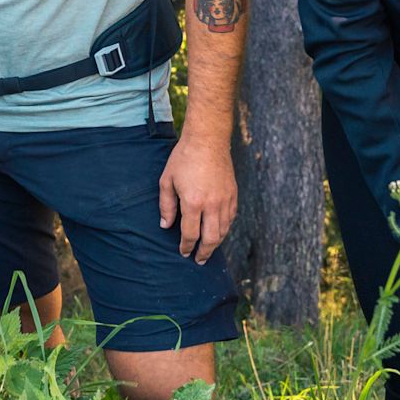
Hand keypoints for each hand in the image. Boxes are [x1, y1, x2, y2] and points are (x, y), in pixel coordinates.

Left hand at [158, 135, 236, 262]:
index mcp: (193, 202)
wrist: (208, 140)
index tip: (183, 252)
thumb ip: (166, 205)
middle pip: (210, 238)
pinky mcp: (233, 194)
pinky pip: (231, 218)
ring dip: (215, 243)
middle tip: (198, 260)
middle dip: (204, 252)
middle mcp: (212, 205)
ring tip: (208, 249)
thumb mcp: (167, 180)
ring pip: (223, 230)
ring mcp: (225, 200)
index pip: (190, 234)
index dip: (186, 246)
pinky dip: (225, 229)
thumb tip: (165, 225)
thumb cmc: (183, 158)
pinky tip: (218, 232)